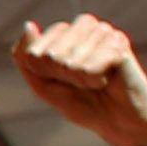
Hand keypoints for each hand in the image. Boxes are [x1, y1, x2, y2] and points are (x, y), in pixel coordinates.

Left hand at [13, 16, 146, 145]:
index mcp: (65, 32)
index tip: (60, 81)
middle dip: (60, 78)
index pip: (34, 50)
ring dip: (77, 80)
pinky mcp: (118, 43)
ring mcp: (103, 32)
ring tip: (94, 82)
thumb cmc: (81, 102)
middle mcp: (85, 26)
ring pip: (69, 61)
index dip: (43, 74)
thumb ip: (27, 59)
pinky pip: (88, 68)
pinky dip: (92, 81)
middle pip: (50, 55)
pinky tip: (106, 80)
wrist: (117, 120)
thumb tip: (28, 25)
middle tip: (80, 83)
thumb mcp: (44, 86)